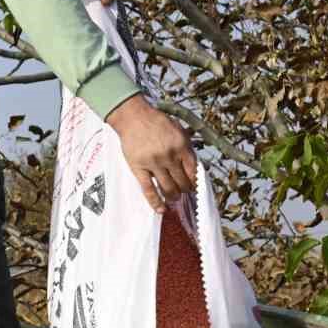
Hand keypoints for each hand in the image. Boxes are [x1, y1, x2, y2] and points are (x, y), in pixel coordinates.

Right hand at [105, 94, 196, 213]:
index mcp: (181, 145)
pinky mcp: (139, 168)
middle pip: (182, 181)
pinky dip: (156, 202)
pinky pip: (149, 190)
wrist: (133, 117)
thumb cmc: (155, 121)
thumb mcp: (177, 129)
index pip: (193, 170)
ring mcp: (154, 163)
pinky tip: (161, 210)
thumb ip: (186, 146)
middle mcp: (169, 156)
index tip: (194, 186)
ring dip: (174, 196)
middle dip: (185, 189)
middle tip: (184, 192)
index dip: (195, 181)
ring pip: (168, 188)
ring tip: (174, 197)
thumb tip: (194, 165)